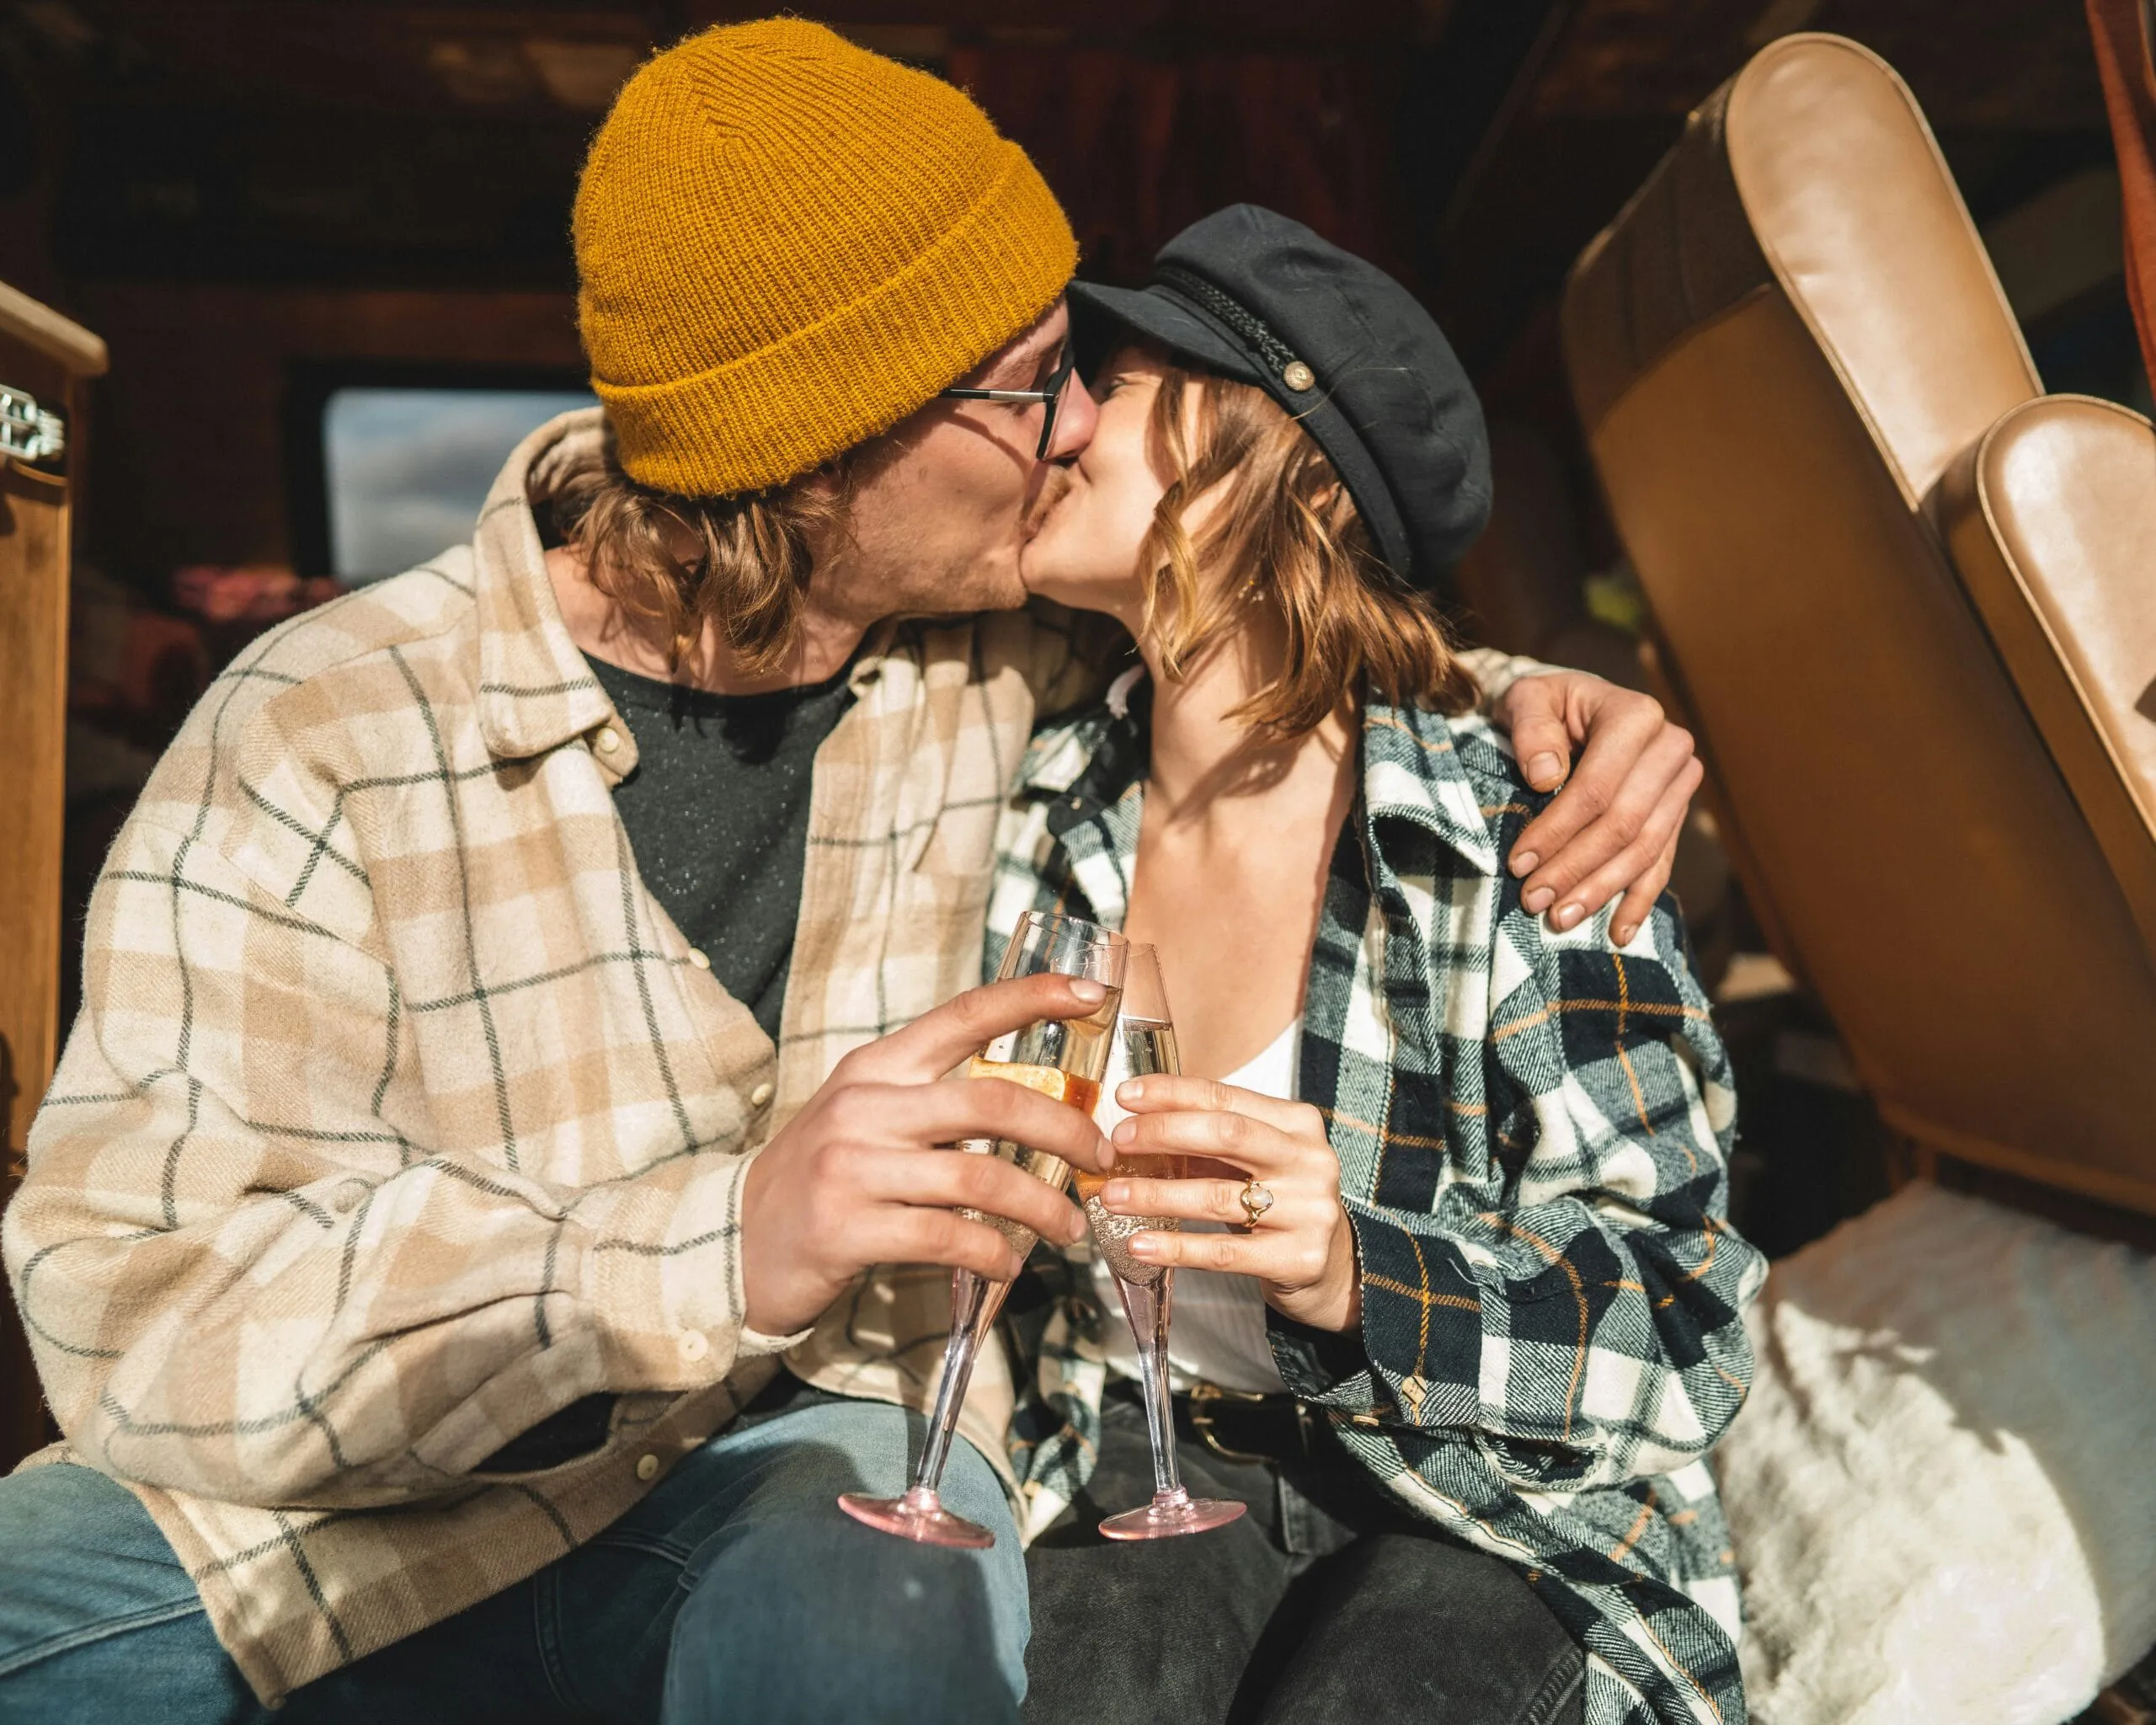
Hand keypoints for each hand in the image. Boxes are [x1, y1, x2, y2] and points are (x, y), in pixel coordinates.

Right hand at [739, 974, 1113, 1336]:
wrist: (737, 1241)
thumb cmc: (823, 1176)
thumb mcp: (866, 1115)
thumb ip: (932, 1101)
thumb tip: (1034, 1108)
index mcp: (876, 1067)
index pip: (962, 1016)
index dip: (1030, 997)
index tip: (1090, 991)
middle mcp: (864, 1106)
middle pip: (991, 1102)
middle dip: (1066, 1129)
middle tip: (1102, 1157)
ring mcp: (852, 1167)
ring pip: (980, 1176)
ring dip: (1042, 1206)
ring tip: (1068, 1226)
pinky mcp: (847, 1229)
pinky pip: (948, 1237)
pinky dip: (993, 1253)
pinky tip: (1008, 1263)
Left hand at [1098, 1074, 1359, 1333]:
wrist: (1332, 1267)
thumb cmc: (1278, 1203)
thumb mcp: (1253, 1162)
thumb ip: (1209, 1142)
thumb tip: (1134, 1124)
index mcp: (1298, 1124)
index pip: (1227, 1098)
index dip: (1173, 1093)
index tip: (1126, 1094)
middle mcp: (1310, 1161)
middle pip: (1227, 1135)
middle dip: (1164, 1132)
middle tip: (1117, 1141)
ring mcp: (1310, 1211)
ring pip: (1217, 1196)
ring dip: (1155, 1194)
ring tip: (1111, 1195)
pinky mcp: (1299, 1259)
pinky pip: (1224, 1252)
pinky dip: (1176, 1247)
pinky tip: (1139, 1245)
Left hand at [1492, 671, 1702, 945]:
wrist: (1574, 707)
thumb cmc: (1545, 704)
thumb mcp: (1526, 699)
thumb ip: (1531, 727)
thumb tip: (1544, 776)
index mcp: (1636, 716)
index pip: (1598, 787)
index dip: (1558, 830)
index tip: (1519, 864)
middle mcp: (1669, 749)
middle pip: (1624, 825)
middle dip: (1576, 869)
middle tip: (1534, 901)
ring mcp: (1679, 785)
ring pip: (1645, 850)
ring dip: (1602, 890)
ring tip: (1560, 919)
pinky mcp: (1676, 814)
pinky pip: (1661, 863)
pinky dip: (1639, 900)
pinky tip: (1617, 933)